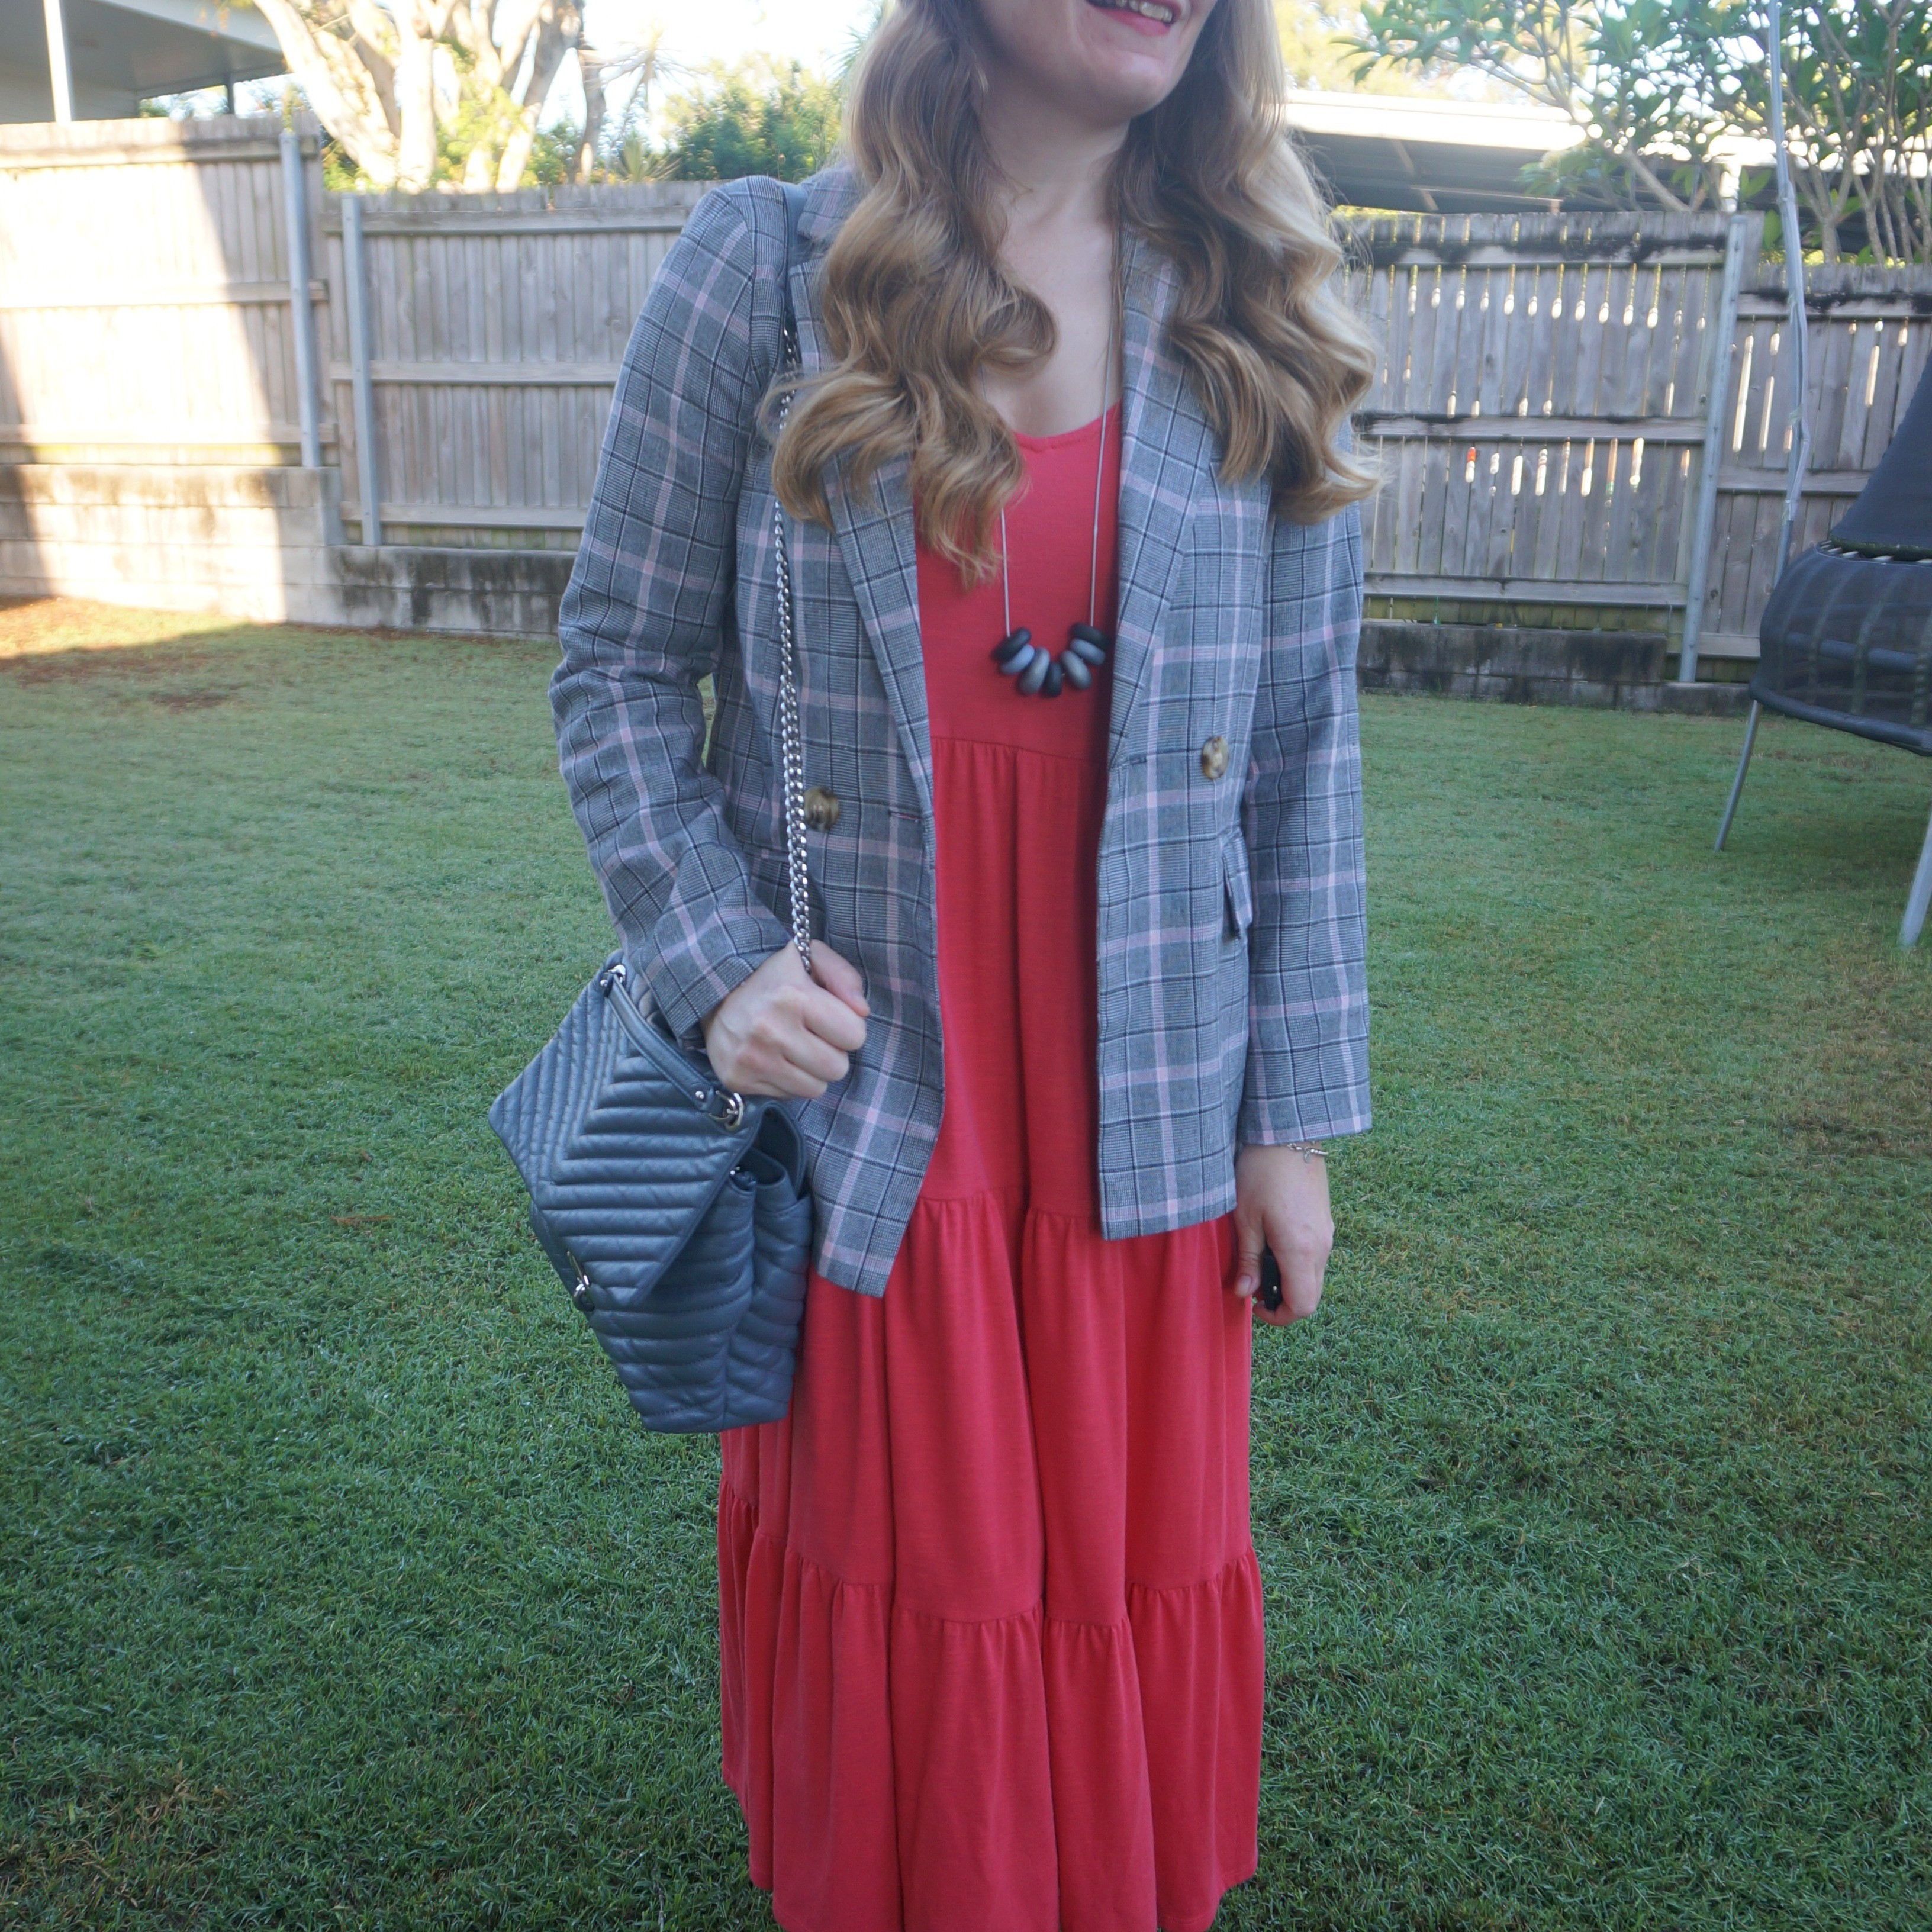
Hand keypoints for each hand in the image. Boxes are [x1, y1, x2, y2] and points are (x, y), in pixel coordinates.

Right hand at [701, 942, 868, 1098]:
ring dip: (812, 1070)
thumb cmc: (772, 974)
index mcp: (793, 996)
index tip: (829, 1016)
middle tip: (812, 1034)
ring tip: (795, 1047)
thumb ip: (843, 976)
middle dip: (832, 1052)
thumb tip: (862, 1012)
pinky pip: (789, 1096)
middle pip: (837, 1068)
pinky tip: (775, 1057)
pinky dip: (788, 1080)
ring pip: (816, 1088)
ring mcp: (752, 1058)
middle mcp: (770, 1030)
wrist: (712, 987)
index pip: (855, 1036)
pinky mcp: (738, 1079)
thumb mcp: (810, 956)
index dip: (847, 1026)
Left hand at [1232, 1143, 1332, 1326]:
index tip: (1253, 1303)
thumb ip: (1249, 1260)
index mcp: (1301, 1251)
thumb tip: (1244, 1294)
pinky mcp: (1325, 1221)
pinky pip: (1315, 1256)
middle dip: (1282, 1299)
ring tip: (1259, 1258)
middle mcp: (1322, 1247)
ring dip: (1289, 1279)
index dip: (1277, 1316)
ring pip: (1314, 1276)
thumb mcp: (1246, 1219)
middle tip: (1253, 1283)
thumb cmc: (1261, 1173)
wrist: (1289, 1133)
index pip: (1302, 1306)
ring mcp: (1327, 1233)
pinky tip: (1273, 1240)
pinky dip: (1296, 1262)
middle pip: (1311, 1296)